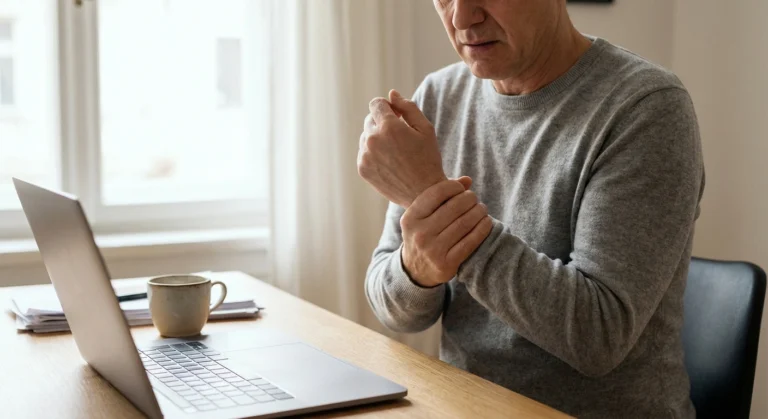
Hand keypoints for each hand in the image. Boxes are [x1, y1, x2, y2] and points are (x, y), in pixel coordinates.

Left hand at [358, 90, 445, 207]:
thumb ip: (408, 107)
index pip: (376, 104)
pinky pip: (364, 152)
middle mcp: (373, 139)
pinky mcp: (362, 168)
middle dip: (383, 122)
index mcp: (389, 126)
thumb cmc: (428, 159)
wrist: (424, 194)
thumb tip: (391, 94)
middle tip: (400, 137)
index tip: (397, 116)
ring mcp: (365, 155)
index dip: (387, 107)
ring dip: (378, 138)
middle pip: (370, 119)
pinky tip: (390, 162)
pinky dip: (373, 153)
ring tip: (396, 153)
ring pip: (366, 136)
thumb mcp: (425, 129)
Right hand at [400, 180, 493, 286]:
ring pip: (464, 224)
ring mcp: (433, 251)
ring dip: (479, 212)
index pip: (437, 193)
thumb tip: (467, 180)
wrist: (415, 270)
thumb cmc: (423, 234)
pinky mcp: (446, 264)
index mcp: (410, 218)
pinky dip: (482, 229)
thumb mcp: (423, 216)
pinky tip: (486, 222)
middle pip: (454, 208)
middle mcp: (419, 234)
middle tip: (474, 199)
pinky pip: (470, 242)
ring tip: (482, 209)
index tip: (462, 188)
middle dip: (469, 199)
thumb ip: (442, 196)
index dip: (454, 187)